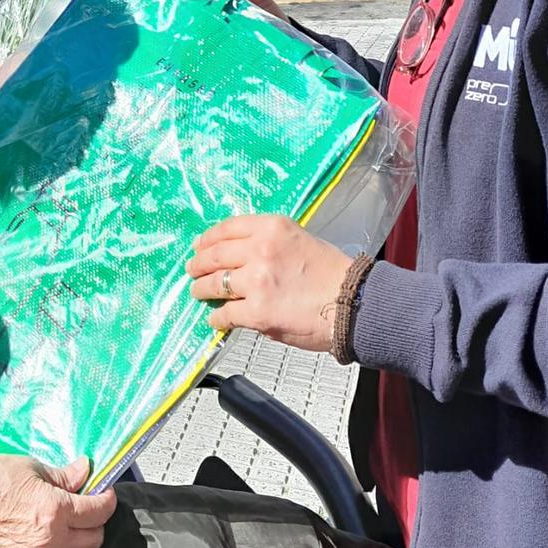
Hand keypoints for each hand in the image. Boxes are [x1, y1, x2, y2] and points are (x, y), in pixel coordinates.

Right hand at [0, 454, 116, 547]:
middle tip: (86, 508)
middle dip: (95, 522)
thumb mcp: (31, 468)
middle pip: (94, 539)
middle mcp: (51, 540)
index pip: (99, 512)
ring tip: (71, 530)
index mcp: (55, 510)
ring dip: (81, 545)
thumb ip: (63, 476)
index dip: (106, 499)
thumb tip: (86, 471)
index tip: (103, 493)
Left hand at [187, 214, 352, 352]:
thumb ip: (268, 243)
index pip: (227, 228)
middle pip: (214, 255)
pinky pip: (224, 314)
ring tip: (199, 293)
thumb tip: (240, 256)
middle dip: (199, 264)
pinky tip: (215, 319)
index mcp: (271, 228)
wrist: (354, 304)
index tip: (200, 245)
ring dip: (202, 290)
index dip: (208, 239)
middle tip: (192, 270)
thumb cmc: (333, 275)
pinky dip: (216, 317)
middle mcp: (259, 250)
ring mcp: (255, 281)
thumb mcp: (299, 240)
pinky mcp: (256, 312)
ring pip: (213, 284)